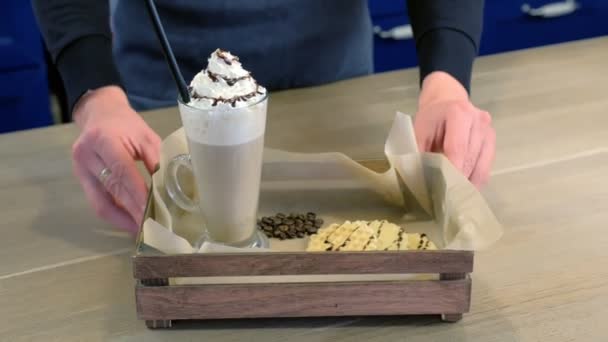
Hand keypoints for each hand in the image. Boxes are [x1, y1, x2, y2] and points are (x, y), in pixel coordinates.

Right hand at [71, 86, 160, 233]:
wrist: (99, 113)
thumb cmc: (126, 124)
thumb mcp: (146, 137)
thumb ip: (156, 161)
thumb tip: (167, 190)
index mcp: (103, 140)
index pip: (122, 173)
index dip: (137, 196)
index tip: (152, 213)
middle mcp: (86, 155)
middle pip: (111, 190)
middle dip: (132, 211)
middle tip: (151, 227)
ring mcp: (79, 168)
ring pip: (99, 202)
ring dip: (121, 219)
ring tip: (141, 230)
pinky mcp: (80, 178)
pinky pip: (97, 201)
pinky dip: (115, 213)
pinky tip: (130, 220)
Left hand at [414, 72, 495, 187]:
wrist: (447, 101)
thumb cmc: (430, 118)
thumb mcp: (419, 131)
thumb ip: (419, 152)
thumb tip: (420, 179)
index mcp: (459, 113)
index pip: (457, 148)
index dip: (451, 170)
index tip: (444, 190)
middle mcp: (479, 120)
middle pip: (470, 158)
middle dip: (458, 180)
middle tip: (445, 198)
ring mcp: (489, 130)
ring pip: (481, 165)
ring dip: (468, 182)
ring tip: (454, 196)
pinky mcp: (493, 140)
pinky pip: (486, 166)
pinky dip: (475, 179)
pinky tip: (464, 188)